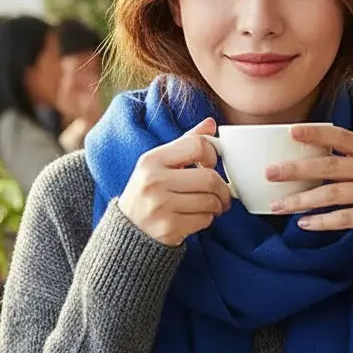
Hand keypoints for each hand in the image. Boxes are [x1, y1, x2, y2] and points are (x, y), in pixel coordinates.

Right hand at [118, 118, 231, 245]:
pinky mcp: (169, 227)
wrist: (130, 228)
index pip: (197, 145)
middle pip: (209, 178)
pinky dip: (208, 219)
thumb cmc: (150, 191)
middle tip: (221, 193)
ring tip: (212, 205)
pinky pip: (204, 220)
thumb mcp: (160, 163)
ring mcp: (160, 206)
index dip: (212, 154)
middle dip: (222, 188)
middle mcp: (154, 181)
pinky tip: (198, 217)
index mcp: (152, 160)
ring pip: (210, 201)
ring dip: (217, 205)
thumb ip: (186, 142)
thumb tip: (210, 124)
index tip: (210, 164)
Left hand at [266, 124, 352, 235]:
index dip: (316, 133)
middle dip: (297, 169)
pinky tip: (302, 223)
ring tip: (278, 206)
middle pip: (330, 166)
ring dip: (302, 201)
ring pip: (332, 195)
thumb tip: (298, 156)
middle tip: (270, 173)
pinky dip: (321, 221)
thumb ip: (345, 157)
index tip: (290, 132)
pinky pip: (344, 218)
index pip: (341, 136)